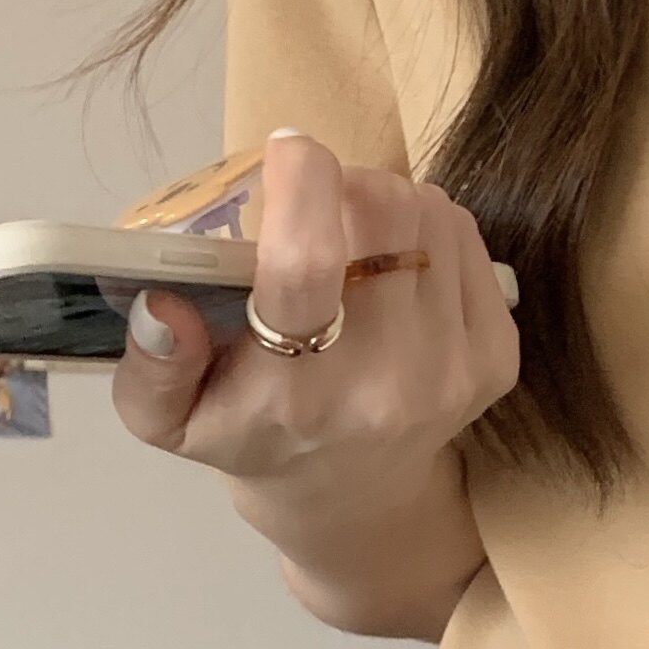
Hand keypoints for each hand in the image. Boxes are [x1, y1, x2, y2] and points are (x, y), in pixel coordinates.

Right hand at [110, 129, 518, 502]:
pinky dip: (426, 228)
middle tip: (311, 206)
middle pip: (384, 213)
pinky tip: (392, 266)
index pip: (306, 263)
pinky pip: (465, 236)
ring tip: (349, 240)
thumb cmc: (251, 434)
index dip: (300, 183)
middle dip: (342, 183)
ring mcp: (454, 369)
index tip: (284, 152)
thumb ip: (151, 366)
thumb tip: (161, 302)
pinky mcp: (497, 356)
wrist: (353, 496)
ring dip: (384, 203)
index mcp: (297, 392)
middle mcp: (387, 382)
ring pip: (429, 213)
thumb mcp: (169, 419)